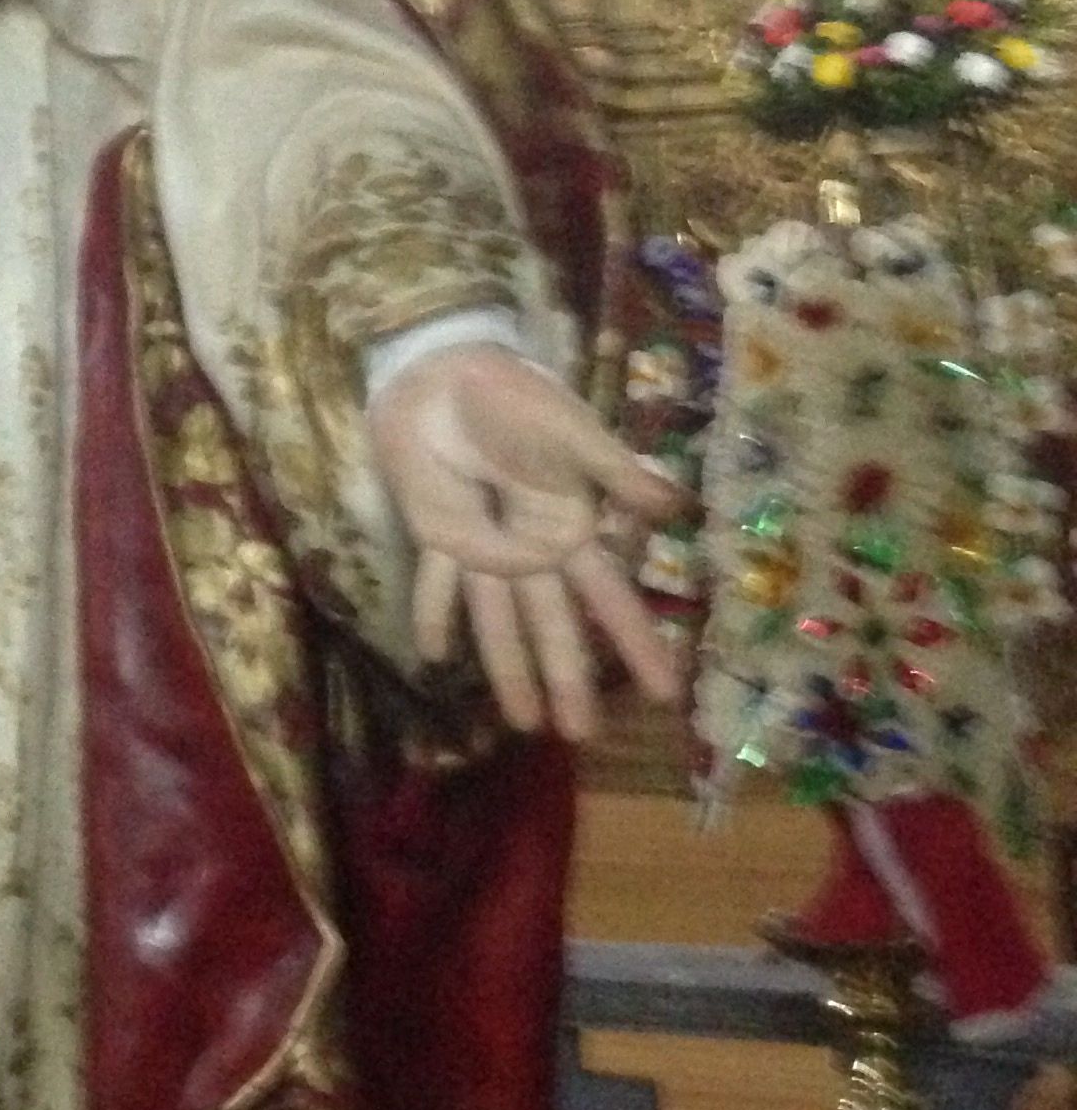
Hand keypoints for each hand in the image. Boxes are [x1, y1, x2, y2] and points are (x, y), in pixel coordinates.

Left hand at [365, 343, 681, 741]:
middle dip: (568, 679)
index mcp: (571, 526)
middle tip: (581, 738)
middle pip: (553, 625)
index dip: (634, 644)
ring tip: (523, 726)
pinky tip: (434, 656)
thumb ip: (615, 471)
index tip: (663, 694)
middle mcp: (531, 549)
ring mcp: (482, 547)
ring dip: (508, 669)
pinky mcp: (437, 534)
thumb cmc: (515, 395)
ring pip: (499, 620)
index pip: (610, 599)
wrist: (444, 371)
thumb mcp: (571, 430)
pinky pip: (436, 584)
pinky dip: (434, 614)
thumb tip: (674, 505)